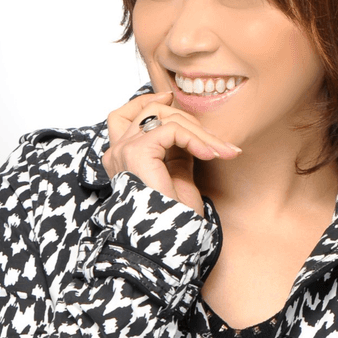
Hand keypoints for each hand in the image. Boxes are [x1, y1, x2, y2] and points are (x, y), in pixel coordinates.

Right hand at [102, 92, 240, 214]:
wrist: (172, 240)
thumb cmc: (174, 216)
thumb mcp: (177, 173)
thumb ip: (177, 149)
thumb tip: (189, 127)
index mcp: (122, 158)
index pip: (122, 114)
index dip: (146, 100)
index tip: (171, 96)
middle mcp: (117, 152)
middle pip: (149, 109)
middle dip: (188, 119)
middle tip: (217, 142)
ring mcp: (124, 150)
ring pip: (164, 116)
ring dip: (199, 131)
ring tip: (220, 151)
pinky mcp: (137, 152)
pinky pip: (171, 129)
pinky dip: (196, 138)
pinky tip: (211, 154)